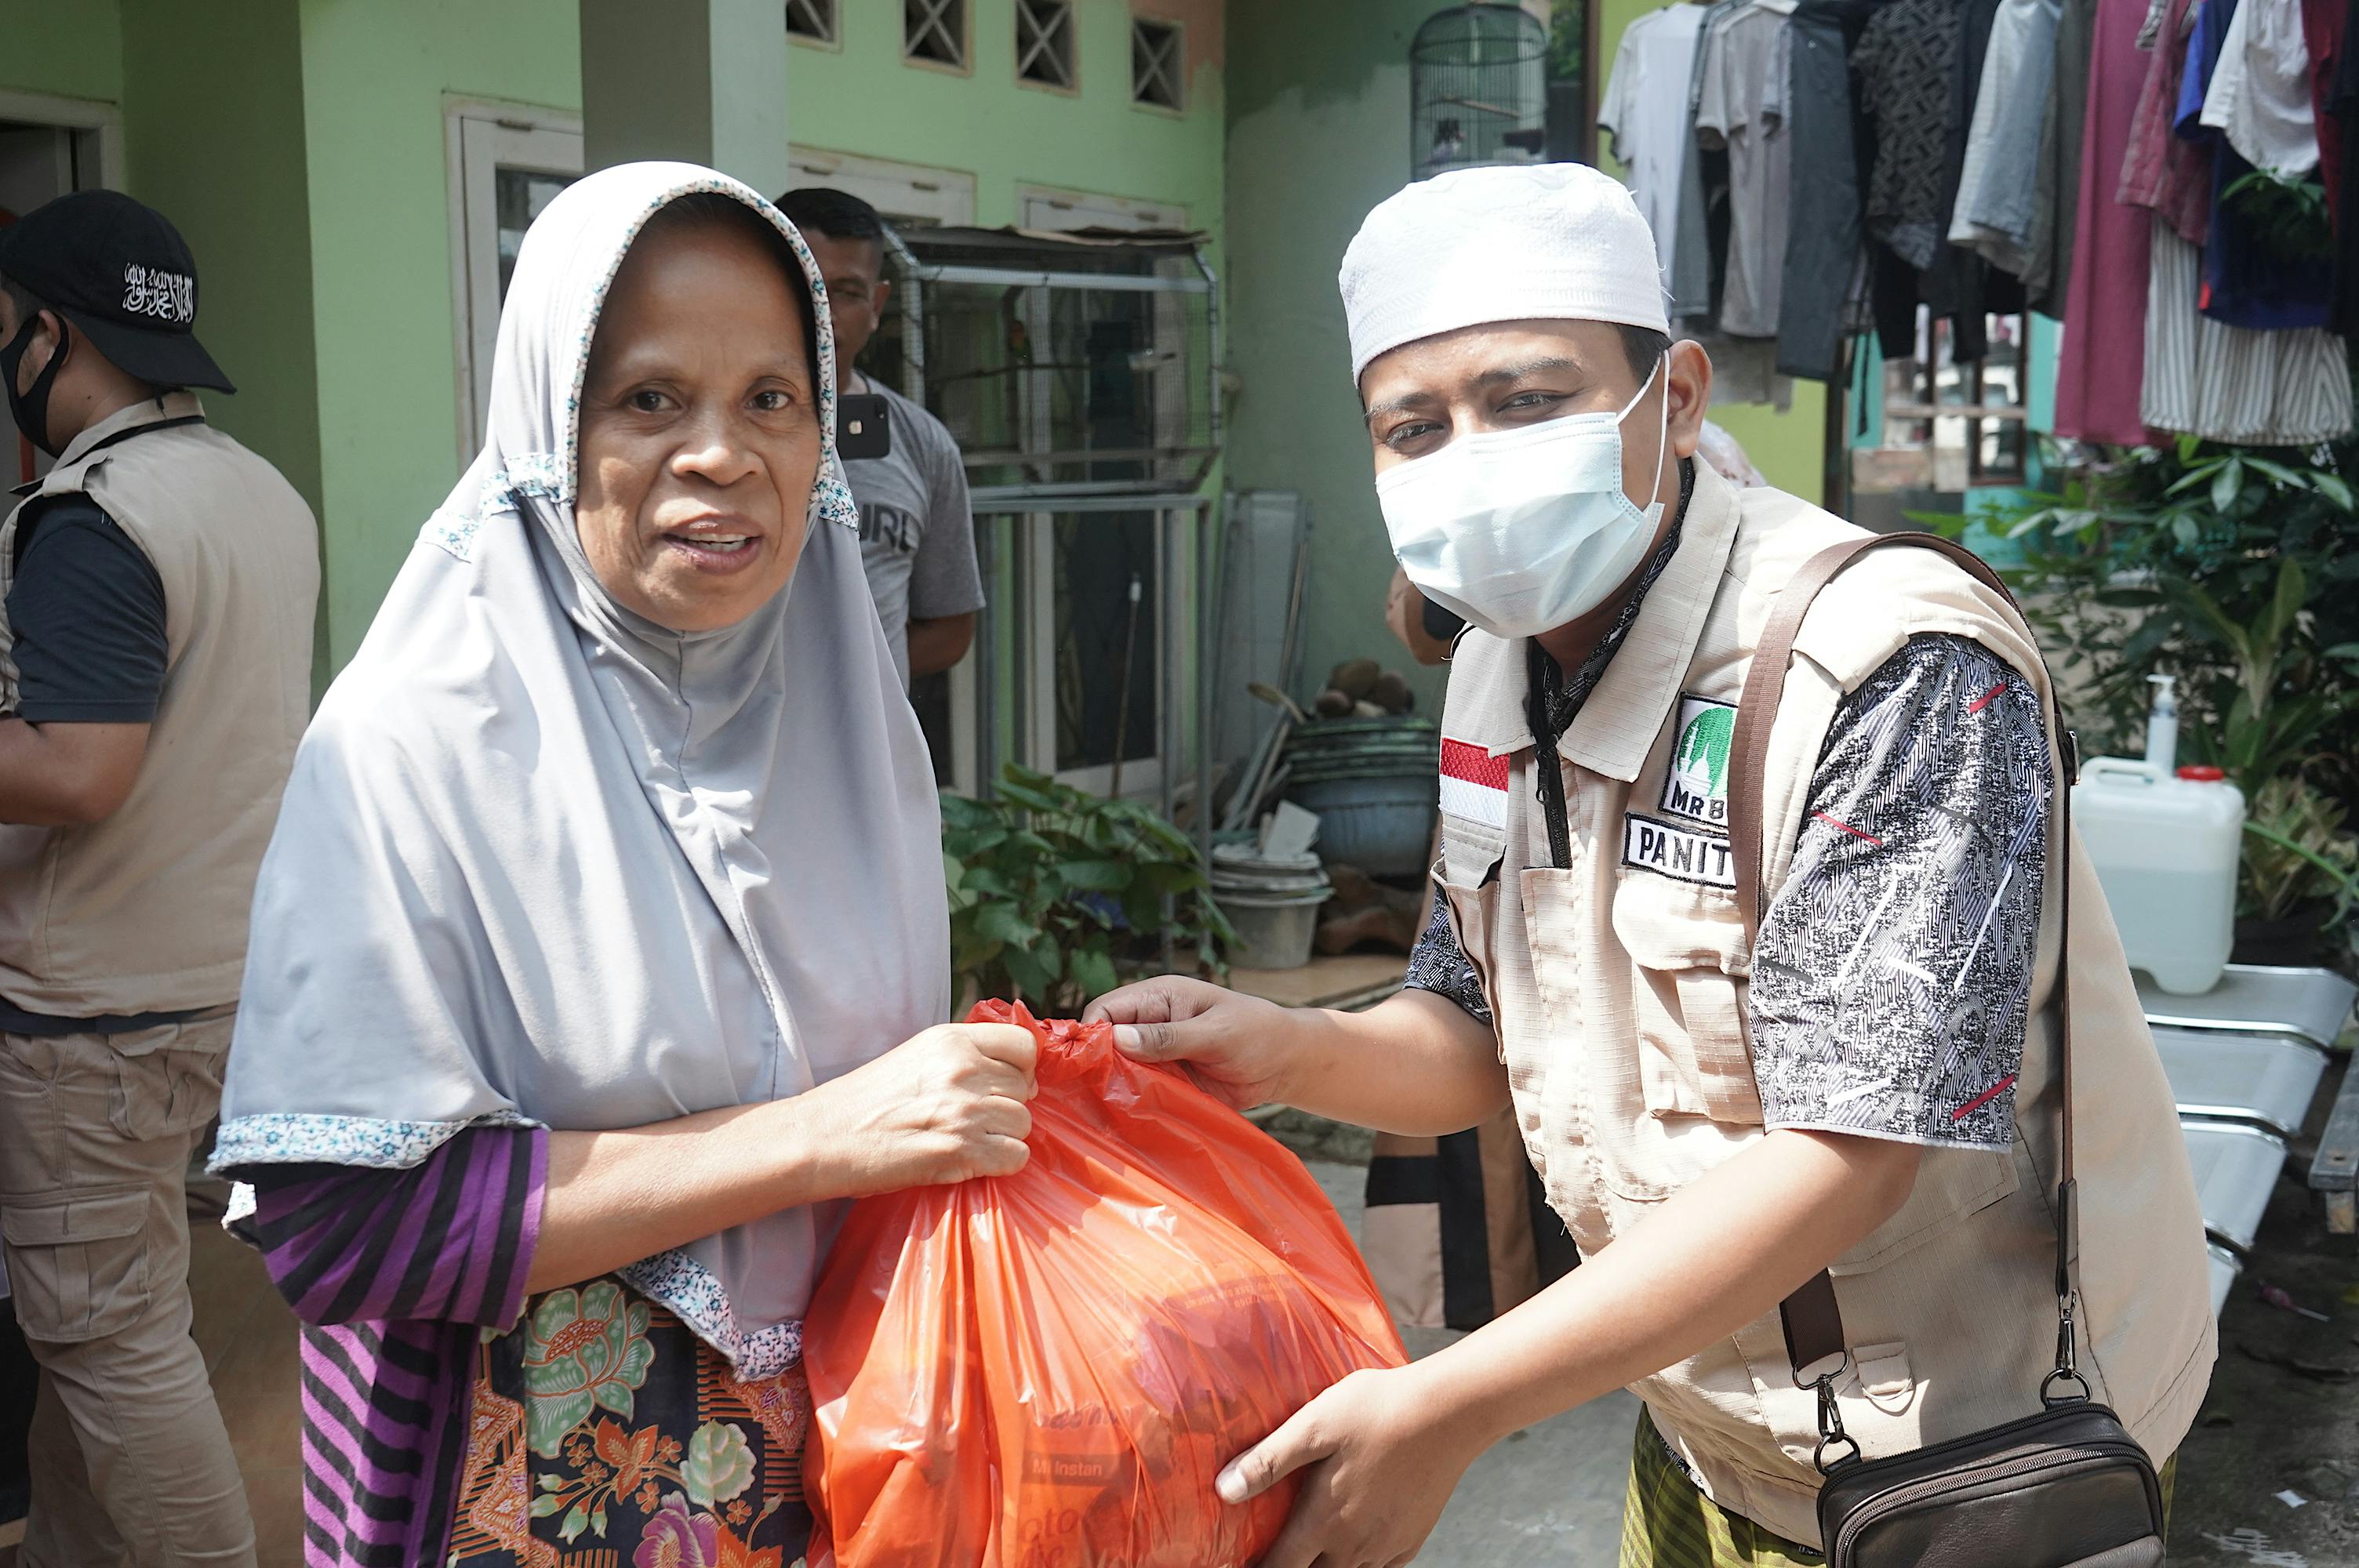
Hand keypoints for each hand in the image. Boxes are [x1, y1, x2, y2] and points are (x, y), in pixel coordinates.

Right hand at [803, 1021, 1037, 1196]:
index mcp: (951, 1040)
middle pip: (1024, 1088)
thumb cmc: (862, 1102)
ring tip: (968, 1142)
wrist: (820, 1139)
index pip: (1023, 1044)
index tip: (1005, 1086)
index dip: (1021, 1068)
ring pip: (1023, 1123)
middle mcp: (963, 1068)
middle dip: (1007, 1107)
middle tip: (976, 1122)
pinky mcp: (960, 1151)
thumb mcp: (914, 1056)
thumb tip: (1014, 1075)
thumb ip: (960, 1056)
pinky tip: (972, 1162)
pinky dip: (1001, 1164)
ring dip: (1003, 1137)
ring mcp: (963, 1110)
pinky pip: (1016, 1156)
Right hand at [1082, 976, 1303, 1112]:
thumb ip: (1169, 1037)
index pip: (1106, 1009)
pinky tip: (1126, 1119)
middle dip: (1098, 1065)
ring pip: (1118, 1070)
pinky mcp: (1166, 1081)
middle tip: (1093, 1095)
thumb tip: (1118, 1038)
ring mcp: (1156, 1055)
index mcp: (1158, 998)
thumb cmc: (1257, 1033)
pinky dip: (1132, 1104)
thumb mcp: (1216, 1033)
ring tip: (1106, 1111)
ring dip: (1114, 1088)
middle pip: (1105, 1042)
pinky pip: (1138, 1091)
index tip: (1086, 1065)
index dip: (1091, 1034)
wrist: (1285, 1063)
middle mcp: (1150, 1024)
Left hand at [1222, 1364, 1483, 1567]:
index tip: (1244, 1561)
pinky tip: (1355, 1542)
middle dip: (1293, 1566)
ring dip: (1327, 1566)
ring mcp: (1387, 1545)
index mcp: (1325, 1520)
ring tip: (1313, 1546)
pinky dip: (1362, 1563)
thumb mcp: (1313, 1425)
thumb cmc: (1377, 1410)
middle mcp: (1355, 1544)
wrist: (1449, 1412)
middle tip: (1279, 1550)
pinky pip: (1381, 1567)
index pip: (1280, 1567)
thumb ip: (1269, 1460)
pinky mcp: (1412, 1538)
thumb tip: (1225, 1491)